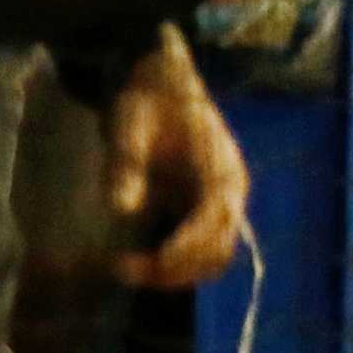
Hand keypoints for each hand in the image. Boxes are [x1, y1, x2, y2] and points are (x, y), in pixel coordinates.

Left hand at [105, 25, 248, 290]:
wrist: (163, 80)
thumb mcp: (130, 124)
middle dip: (176, 269)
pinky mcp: (206, 209)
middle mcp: (230, 193)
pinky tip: (141, 259)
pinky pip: (202, 249)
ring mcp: (222, 203)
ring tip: (129, 268)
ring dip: (177, 272)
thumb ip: (127, 165)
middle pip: (218, 251)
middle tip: (123, 268)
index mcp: (222, 170)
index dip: (184, 249)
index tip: (146, 262)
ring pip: (213, 257)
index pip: (213, 223)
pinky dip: (176, 262)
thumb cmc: (148, 99)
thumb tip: (121, 209)